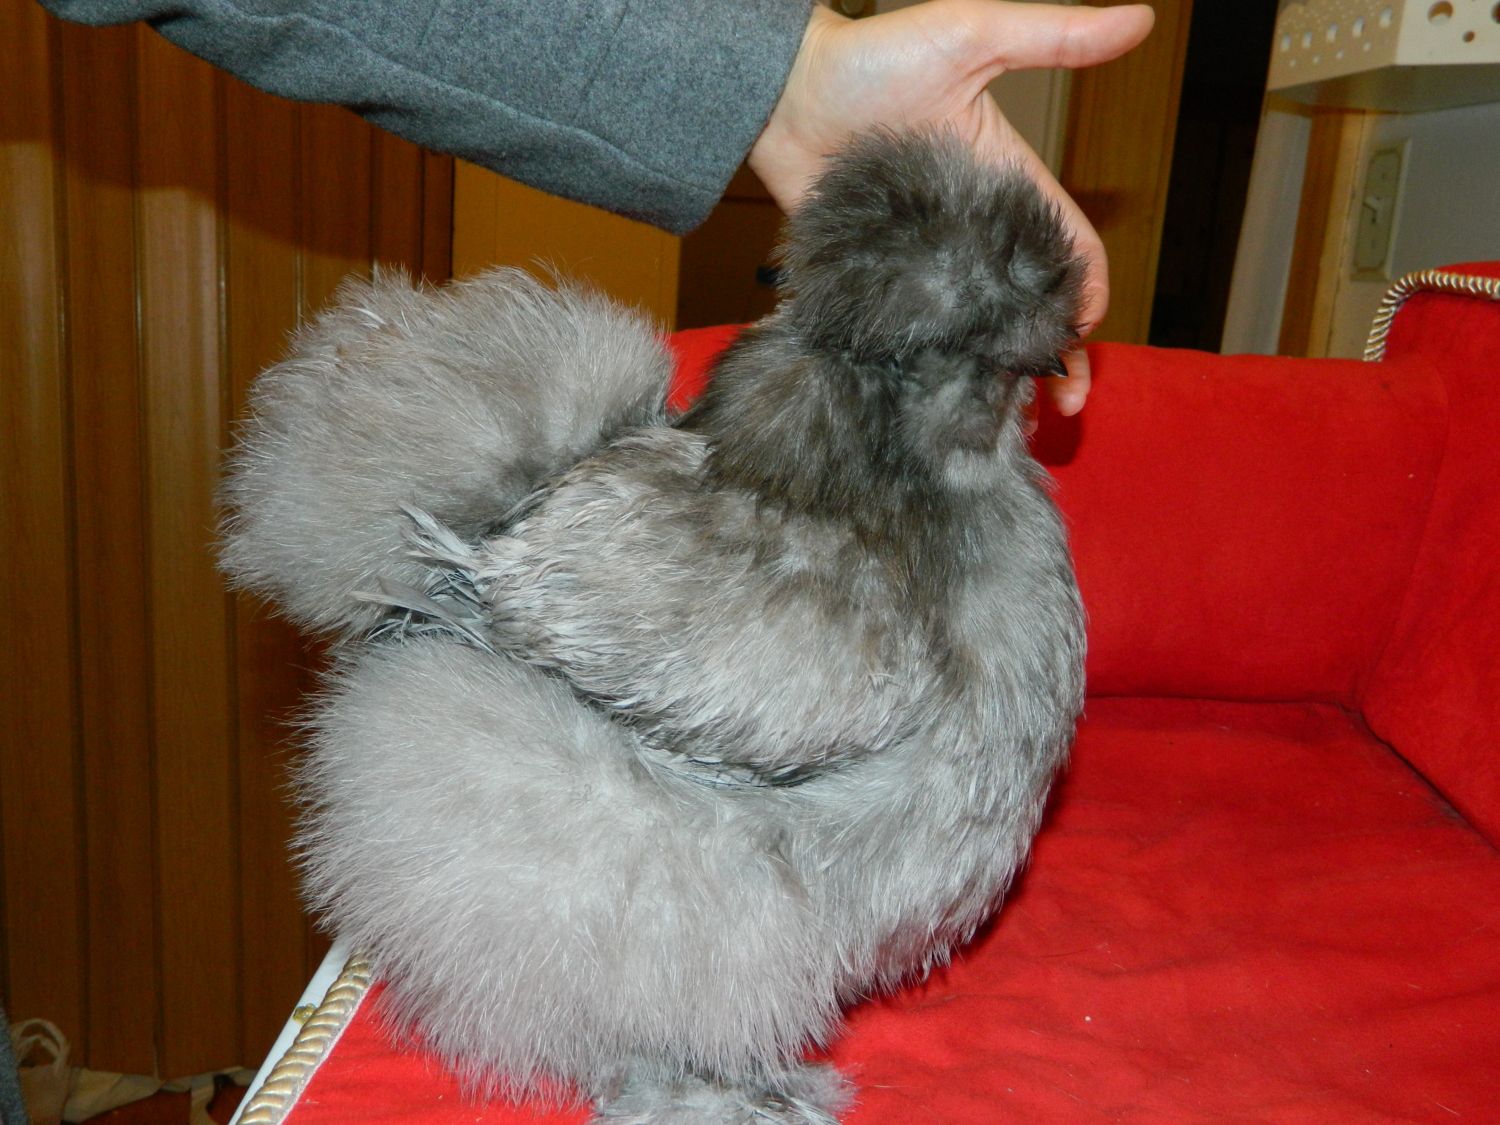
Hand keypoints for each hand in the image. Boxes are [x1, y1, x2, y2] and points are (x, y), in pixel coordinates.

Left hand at [748, 0, 1154, 414]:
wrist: (781, 90)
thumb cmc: (871, 56)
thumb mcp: (972, 35)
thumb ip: (1053, 36)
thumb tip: (1141, 18)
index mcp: (1011, 190)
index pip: (1069, 257)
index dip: (1086, 301)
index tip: (1082, 344)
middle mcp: (974, 236)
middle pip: (1029, 307)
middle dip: (1052, 357)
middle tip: (1060, 408)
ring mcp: (927, 265)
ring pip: (976, 330)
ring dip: (996, 372)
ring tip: (1004, 416)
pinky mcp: (879, 282)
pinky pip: (916, 331)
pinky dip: (934, 364)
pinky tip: (939, 397)